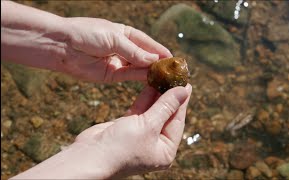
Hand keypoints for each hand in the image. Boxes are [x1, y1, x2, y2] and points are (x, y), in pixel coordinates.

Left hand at [60, 17, 171, 81]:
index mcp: (125, 34)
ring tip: (165, 76)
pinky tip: (152, 78)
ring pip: (139, 68)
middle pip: (145, 57)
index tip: (173, 58)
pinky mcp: (112, 75)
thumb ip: (135, 51)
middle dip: (158, 63)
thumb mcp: (114, 38)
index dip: (160, 50)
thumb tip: (154, 60)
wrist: (63, 46)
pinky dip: (141, 77)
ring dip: (151, 72)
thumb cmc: (87, 33)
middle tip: (172, 71)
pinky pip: (130, 76)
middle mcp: (124, 48)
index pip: (147, 43)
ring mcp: (118, 62)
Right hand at [75, 84, 191, 177]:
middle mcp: (155, 144)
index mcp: (165, 151)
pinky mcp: (128, 127)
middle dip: (170, 95)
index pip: (178, 121)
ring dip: (157, 93)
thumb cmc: (121, 147)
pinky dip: (145, 97)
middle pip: (166, 115)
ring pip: (153, 111)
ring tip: (164, 75)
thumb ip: (165, 106)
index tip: (186, 83)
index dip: (182, 101)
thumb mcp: (149, 126)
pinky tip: (151, 83)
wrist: (89, 156)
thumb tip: (183, 91)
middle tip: (175, 76)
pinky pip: (141, 110)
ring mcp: (141, 135)